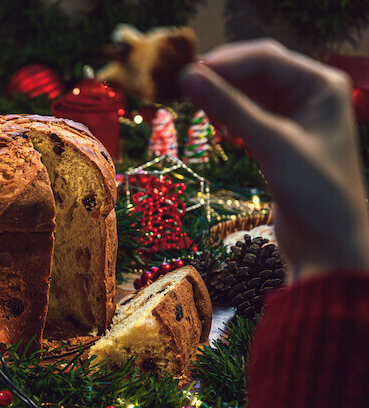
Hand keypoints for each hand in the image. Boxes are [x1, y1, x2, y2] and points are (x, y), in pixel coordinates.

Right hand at [181, 39, 368, 281]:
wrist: (329, 243)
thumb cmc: (315, 192)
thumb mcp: (271, 144)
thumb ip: (229, 108)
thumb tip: (188, 78)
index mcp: (321, 85)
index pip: (265, 58)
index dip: (224, 63)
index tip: (186, 75)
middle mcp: (312, 95)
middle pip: (256, 72)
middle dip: (222, 80)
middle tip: (184, 91)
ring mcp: (297, 117)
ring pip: (249, 94)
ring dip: (224, 101)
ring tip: (205, 117)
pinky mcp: (282, 139)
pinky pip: (249, 116)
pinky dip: (231, 120)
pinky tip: (223, 135)